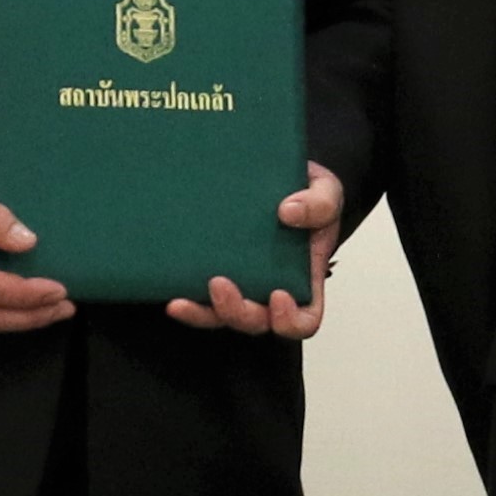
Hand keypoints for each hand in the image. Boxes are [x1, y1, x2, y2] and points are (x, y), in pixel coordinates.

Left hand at [169, 163, 341, 337]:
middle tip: (219, 283)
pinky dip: (186, 300)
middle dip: (237, 311)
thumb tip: (288, 212)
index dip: (291, 320)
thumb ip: (319, 202)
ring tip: (181, 300)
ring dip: (202, 313)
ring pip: (221, 316)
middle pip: (256, 321)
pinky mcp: (214, 270)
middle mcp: (270, 288)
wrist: (278, 174)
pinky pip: (199, 297)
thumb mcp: (325, 190)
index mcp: (303, 279)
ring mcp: (241, 282)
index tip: (278, 295)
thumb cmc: (307, 193)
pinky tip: (170, 291)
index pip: (304, 319)